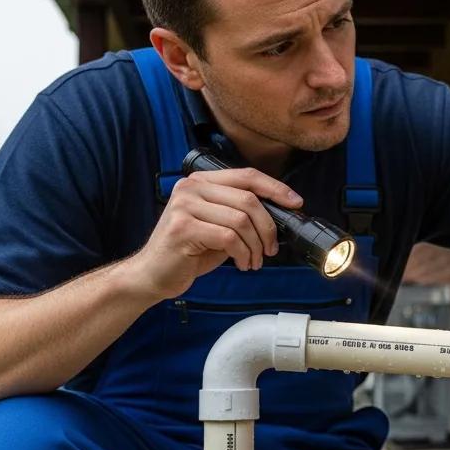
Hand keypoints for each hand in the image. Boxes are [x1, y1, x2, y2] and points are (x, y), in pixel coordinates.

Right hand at [122, 167, 303, 299]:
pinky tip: (242, 263)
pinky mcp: (183, 228)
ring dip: (256, 246)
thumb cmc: (190, 251)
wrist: (154, 273)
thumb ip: (241, 213)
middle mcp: (191, 187)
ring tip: (254, 260)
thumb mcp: (219, 225)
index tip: (296, 203)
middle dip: (268, 228)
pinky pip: (229, 238)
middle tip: (271, 249)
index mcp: (202, 181)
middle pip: (248, 200)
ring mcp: (184, 206)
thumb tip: (280, 212)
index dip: (276, 188)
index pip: (247, 176)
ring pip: (241, 220)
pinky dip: (243, 254)